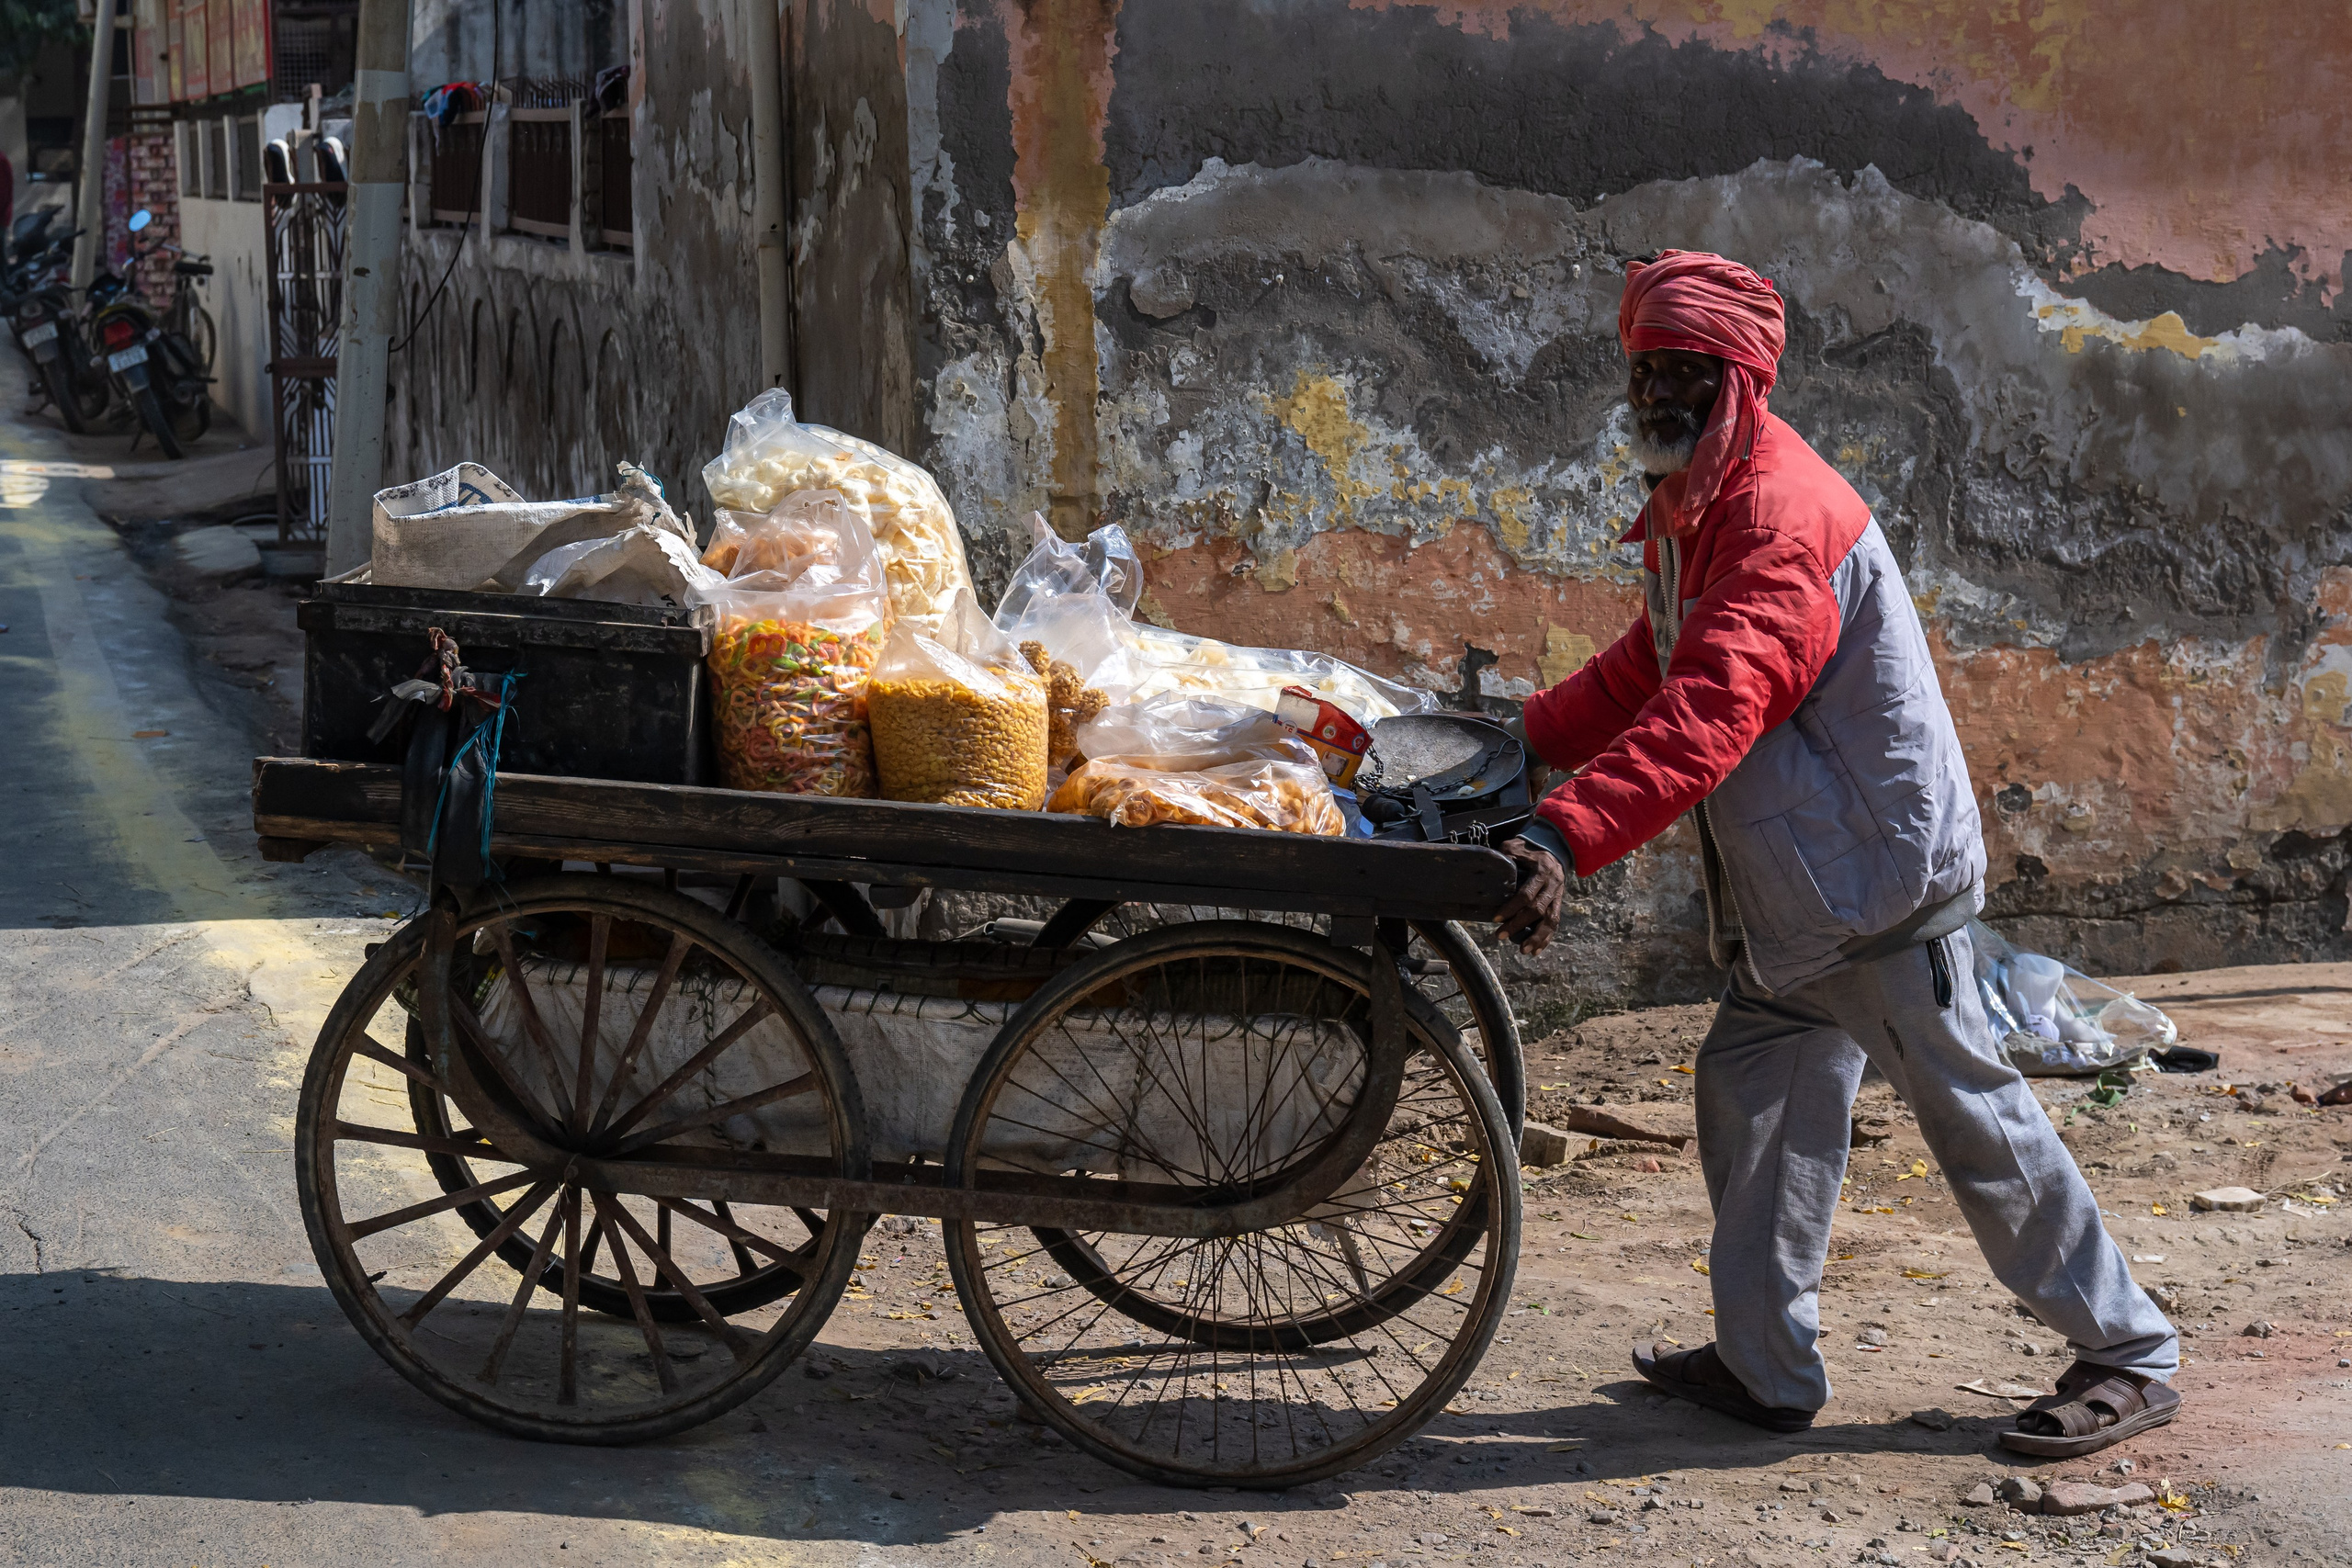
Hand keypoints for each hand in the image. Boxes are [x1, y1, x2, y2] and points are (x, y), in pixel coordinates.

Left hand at [1491, 837, 1567, 954]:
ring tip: (1524, 951)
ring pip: (1551, 920)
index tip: (1496, 918)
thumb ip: (1504, 858)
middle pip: (1538, 909)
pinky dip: (1546, 938)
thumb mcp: (1515, 847)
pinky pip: (1555, 923)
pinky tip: (1536, 951)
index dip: (1511, 907)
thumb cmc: (1528, 849)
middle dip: (1518, 924)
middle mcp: (1552, 884)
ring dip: (1538, 938)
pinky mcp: (1559, 903)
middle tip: (1499, 936)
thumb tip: (1485, 870)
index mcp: (1541, 870)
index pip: (1526, 893)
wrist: (1554, 848)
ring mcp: (1558, 895)